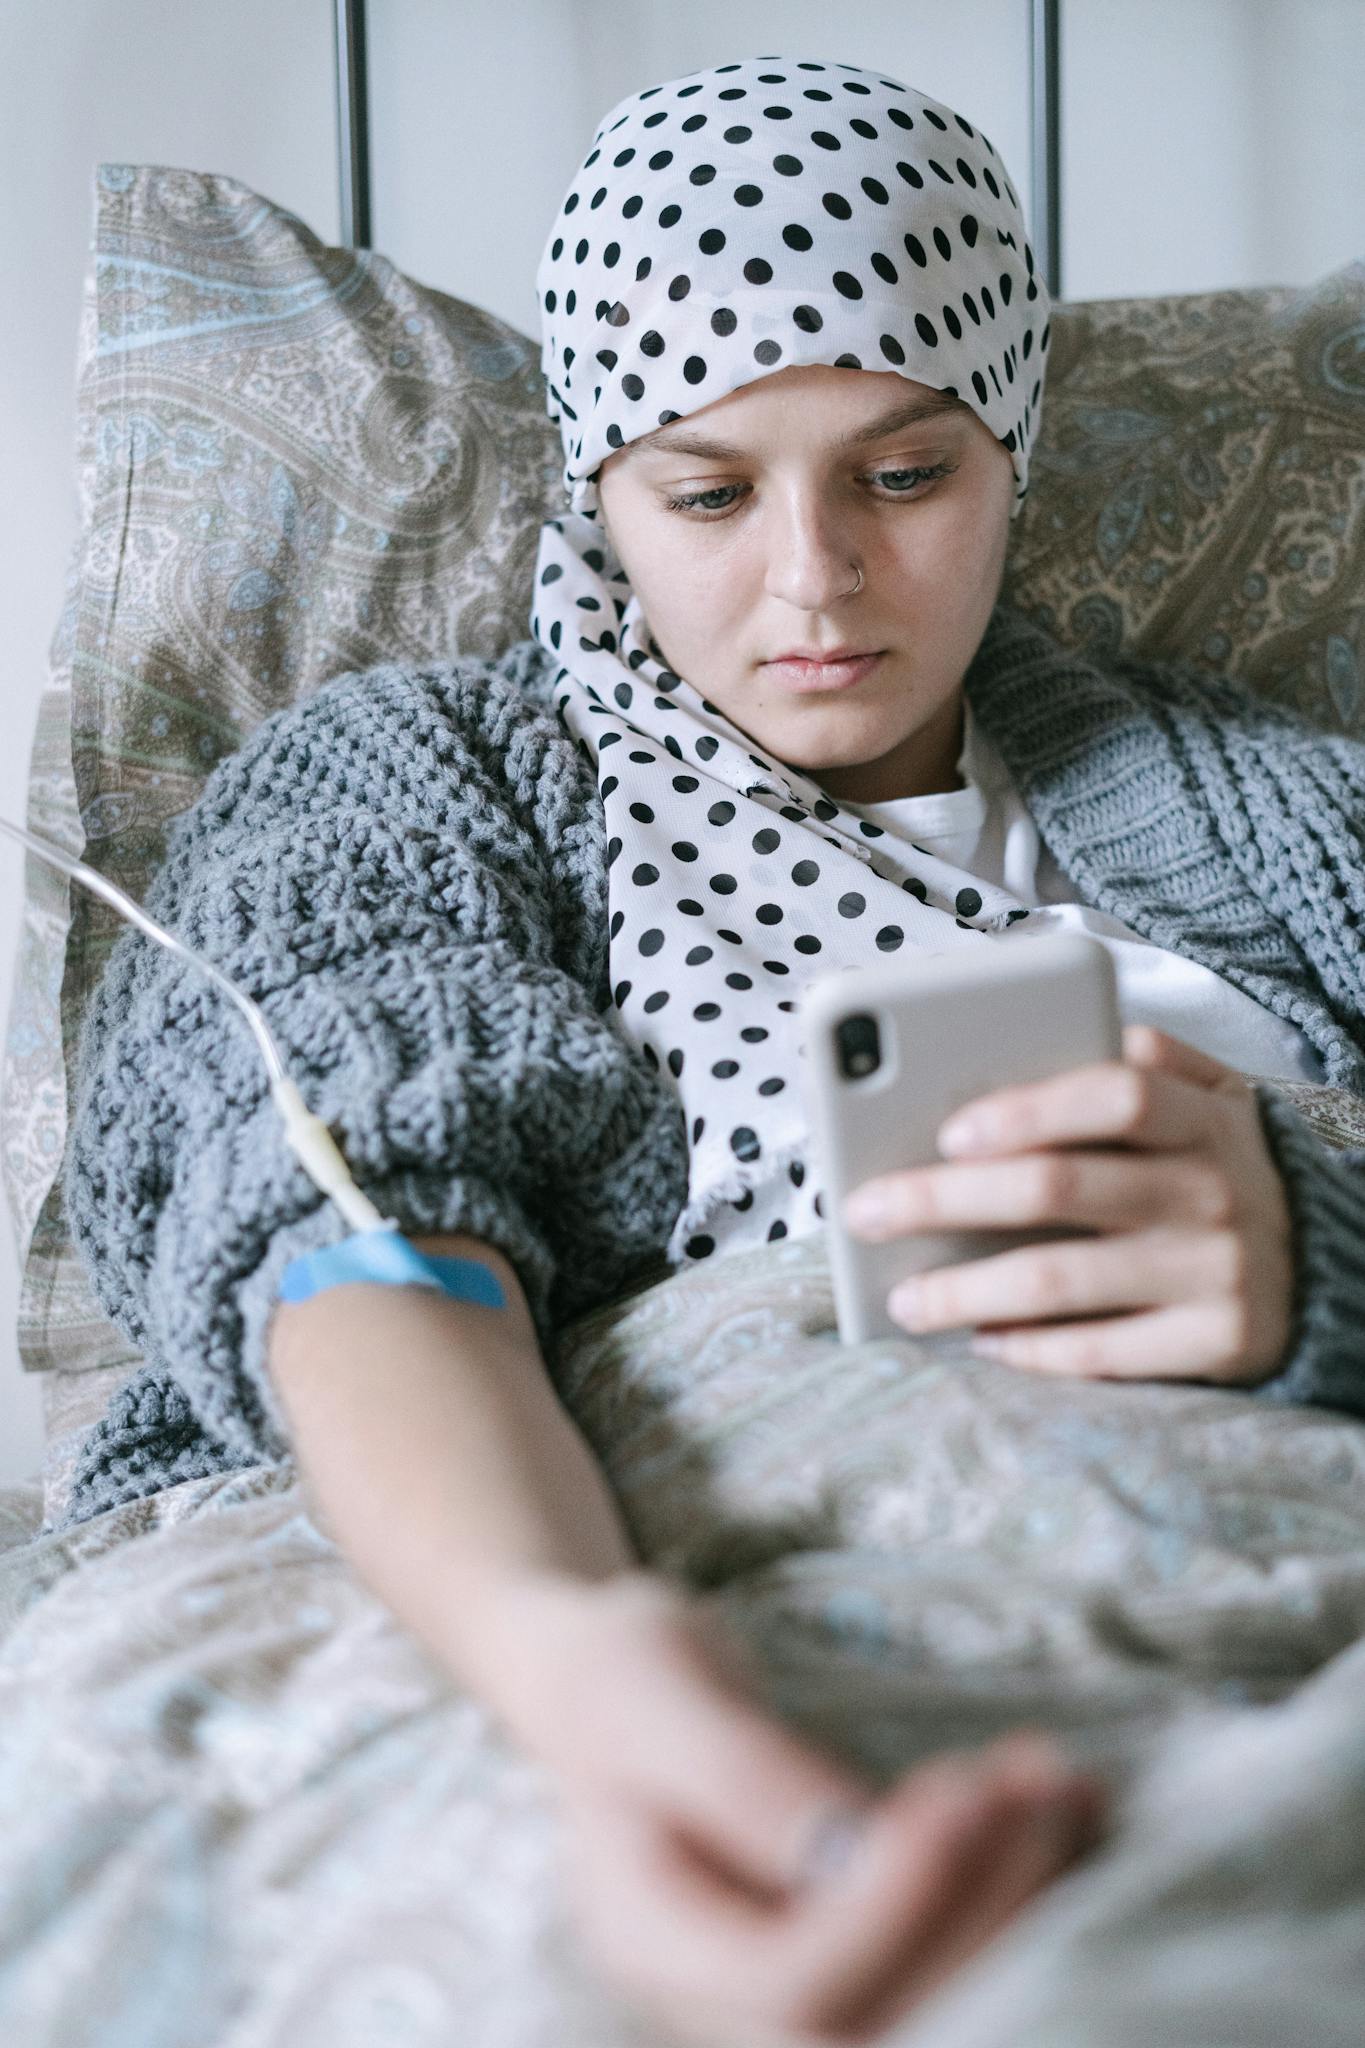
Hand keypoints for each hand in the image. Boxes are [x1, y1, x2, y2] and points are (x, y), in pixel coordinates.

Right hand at [526, 1573, 1104, 2045]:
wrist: (618, 1690)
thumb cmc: (621, 1674)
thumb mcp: (651, 1690)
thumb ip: (740, 1773)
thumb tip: (854, 1845)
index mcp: (654, 1938)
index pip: (792, 1978)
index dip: (892, 1904)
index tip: (957, 1788)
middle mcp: (726, 1998)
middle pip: (879, 2017)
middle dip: (981, 1905)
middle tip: (1038, 1786)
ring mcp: (796, 1990)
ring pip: (933, 2004)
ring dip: (1019, 1901)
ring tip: (1064, 1789)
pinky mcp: (862, 1954)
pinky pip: (956, 1957)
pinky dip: (1028, 1891)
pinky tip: (1075, 1810)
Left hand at [843, 1025, 1294, 1387]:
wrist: (1333, 1267)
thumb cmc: (1228, 1169)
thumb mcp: (1214, 1099)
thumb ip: (1148, 1062)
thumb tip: (1048, 1044)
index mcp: (1202, 1117)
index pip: (1115, 1092)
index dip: (1027, 1109)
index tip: (946, 1131)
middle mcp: (1213, 1191)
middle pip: (1057, 1187)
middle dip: (943, 1199)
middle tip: (866, 1212)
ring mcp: (1215, 1273)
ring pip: (1060, 1280)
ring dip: (964, 1291)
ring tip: (903, 1299)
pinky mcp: (1215, 1346)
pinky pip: (1099, 1351)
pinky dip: (1028, 1350)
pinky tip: (980, 1341)